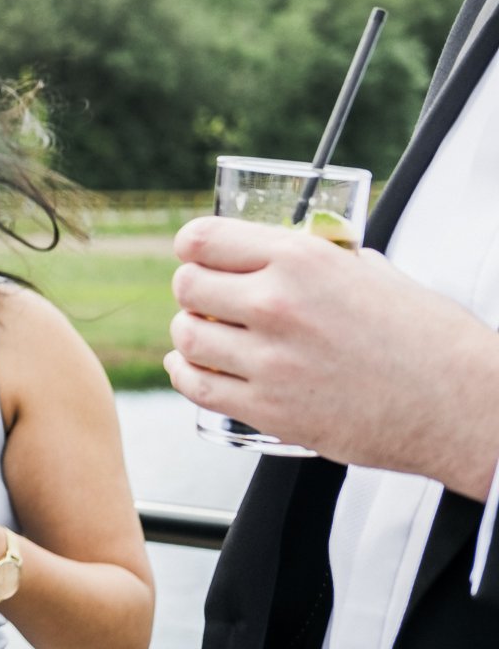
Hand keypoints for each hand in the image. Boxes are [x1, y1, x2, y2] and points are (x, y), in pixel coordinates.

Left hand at [167, 216, 498, 498]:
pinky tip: (194, 368)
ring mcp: (269, 360)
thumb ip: (322, 259)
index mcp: (300, 259)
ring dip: (190, 335)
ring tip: (205, 337)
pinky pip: (197, 387)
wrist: (462, 405)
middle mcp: (277, 304)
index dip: (193, 247)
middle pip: (187, 286)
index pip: (202, 239)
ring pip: (186, 337)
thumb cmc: (430, 339)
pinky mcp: (269, 409)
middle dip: (194, 292)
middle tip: (207, 301)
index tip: (196, 256)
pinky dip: (186, 375)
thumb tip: (290, 250)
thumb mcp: (374, 272)